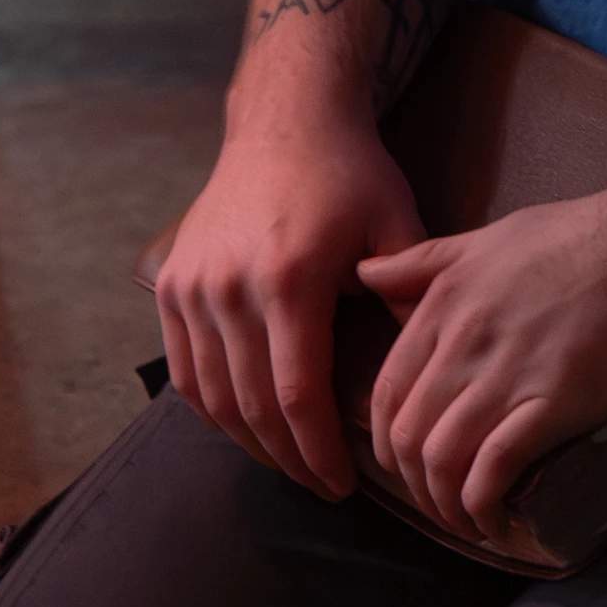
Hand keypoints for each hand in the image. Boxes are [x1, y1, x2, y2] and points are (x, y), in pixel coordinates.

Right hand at [155, 105, 425, 499]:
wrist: (285, 119)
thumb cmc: (348, 172)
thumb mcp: (395, 223)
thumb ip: (410, 296)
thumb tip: (435, 369)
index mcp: (289, 280)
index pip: (297, 396)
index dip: (319, 452)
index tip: (343, 485)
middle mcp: (230, 289)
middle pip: (252, 407)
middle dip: (289, 459)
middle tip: (320, 486)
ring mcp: (192, 288)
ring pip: (212, 397)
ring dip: (248, 443)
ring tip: (287, 463)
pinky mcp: (171, 284)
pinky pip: (183, 369)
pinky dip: (210, 409)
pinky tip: (243, 426)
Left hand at [356, 190, 606, 550]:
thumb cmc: (579, 236)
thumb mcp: (488, 238)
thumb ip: (422, 262)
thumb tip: (364, 274)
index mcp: (443, 304)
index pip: (388, 392)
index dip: (388, 443)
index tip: (410, 466)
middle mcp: (462, 344)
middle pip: (408, 436)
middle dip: (416, 485)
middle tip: (441, 502)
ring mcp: (504, 375)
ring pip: (441, 461)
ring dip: (447, 507)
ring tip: (469, 522)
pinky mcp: (550, 404)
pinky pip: (492, 472)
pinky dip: (483, 508)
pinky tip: (495, 523)